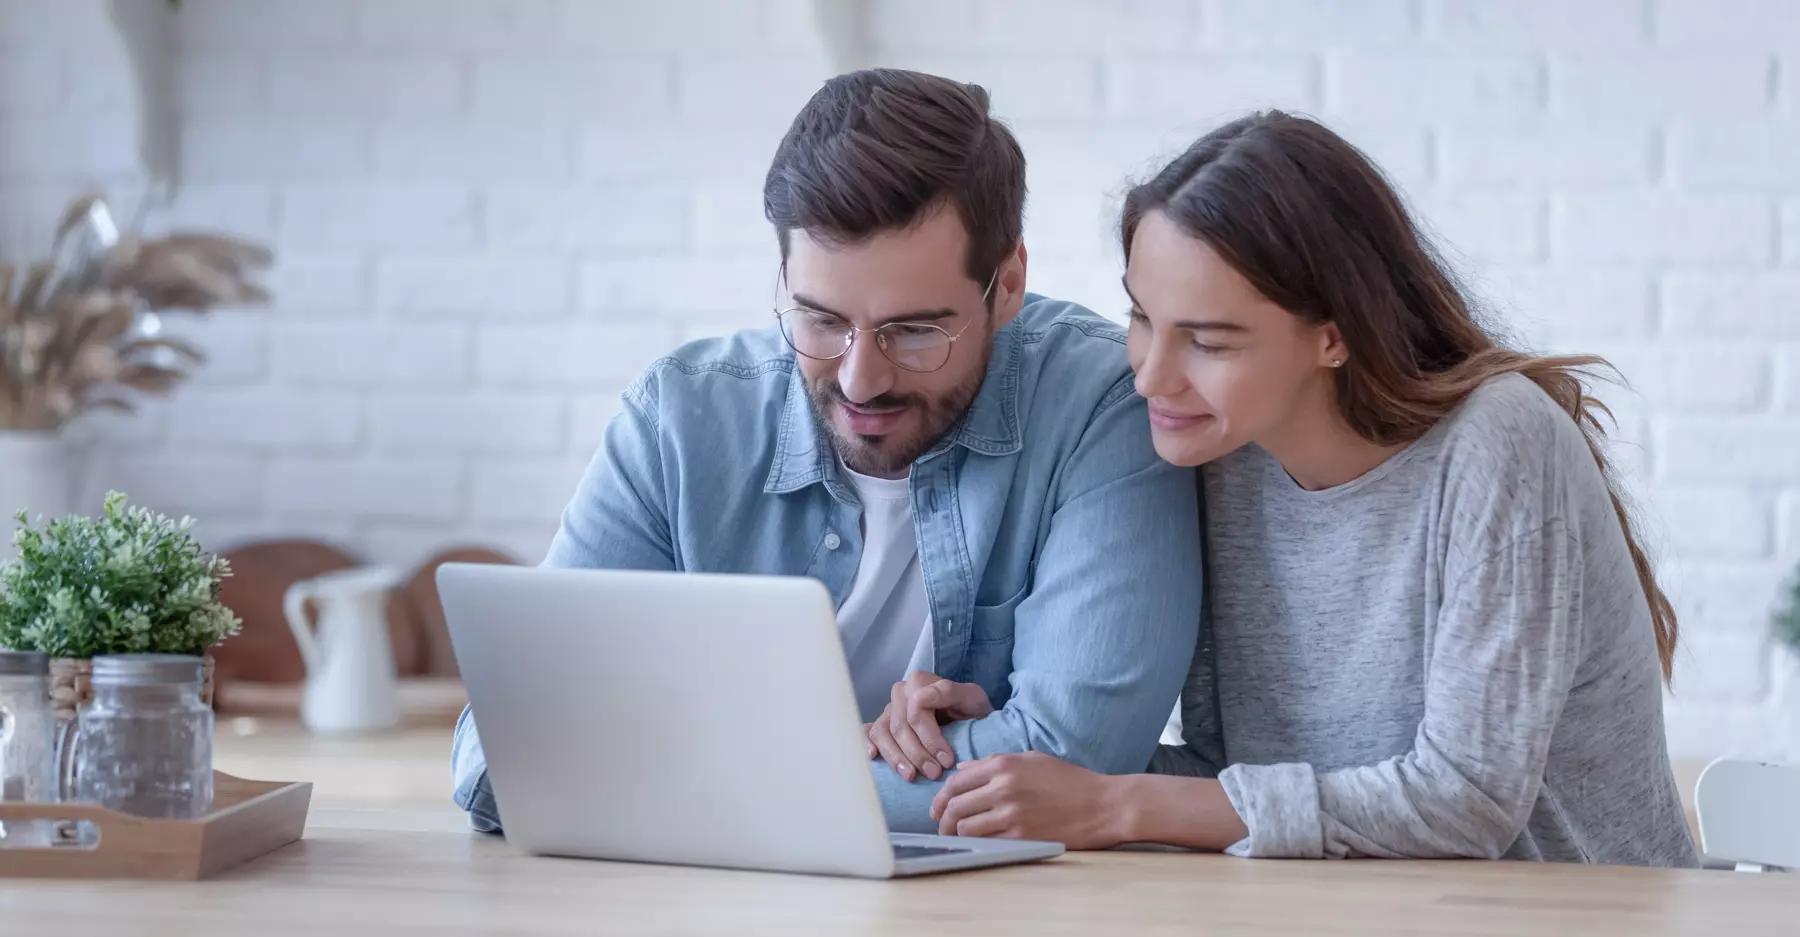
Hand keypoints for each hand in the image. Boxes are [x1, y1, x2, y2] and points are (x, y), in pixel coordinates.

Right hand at [864, 671, 992, 781]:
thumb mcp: (972, 698)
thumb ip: (949, 692)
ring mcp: (889, 709)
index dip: (931, 738)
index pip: (916, 711)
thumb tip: (920, 699)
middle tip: (934, 773)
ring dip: (895, 757)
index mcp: (920, 682)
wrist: (969, 719)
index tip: (947, 760)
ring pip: (882, 733)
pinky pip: (868, 733)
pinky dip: (868, 744)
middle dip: (916, 753)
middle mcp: (901, 693)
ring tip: (910, 776)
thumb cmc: (971, 710)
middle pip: (900, 726)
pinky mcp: (883, 724)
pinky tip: (873, 757)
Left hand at [929, 752, 1126, 849]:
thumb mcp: (1032, 760)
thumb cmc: (1070, 781)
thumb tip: (962, 769)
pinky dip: (978, 844)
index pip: (956, 781)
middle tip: (941, 827)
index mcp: (1003, 765)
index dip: (940, 797)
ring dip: (957, 834)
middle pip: (954, 805)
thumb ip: (994, 763)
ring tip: (957, 838)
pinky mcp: (1022, 836)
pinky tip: (979, 844)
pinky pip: (986, 842)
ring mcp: (1011, 813)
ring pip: (965, 826)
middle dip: (942, 819)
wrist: (1103, 804)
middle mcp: (1003, 787)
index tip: (937, 808)